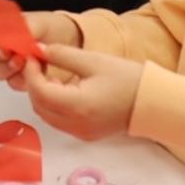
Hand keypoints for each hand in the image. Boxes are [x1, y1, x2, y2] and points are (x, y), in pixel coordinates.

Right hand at [0, 10, 81, 89]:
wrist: (72, 42)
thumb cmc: (51, 28)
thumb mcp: (36, 23)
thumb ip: (19, 30)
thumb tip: (5, 36)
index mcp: (1, 29)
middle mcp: (2, 47)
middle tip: (6, 50)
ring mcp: (11, 65)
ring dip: (8, 66)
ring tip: (22, 60)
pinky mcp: (22, 80)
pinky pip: (13, 83)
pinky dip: (20, 78)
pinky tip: (30, 72)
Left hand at [22, 43, 142, 139]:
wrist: (153, 102)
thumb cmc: (127, 79)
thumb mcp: (93, 61)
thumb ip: (62, 55)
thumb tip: (39, 50)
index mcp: (77, 106)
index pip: (39, 91)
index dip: (31, 72)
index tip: (33, 56)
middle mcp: (75, 125)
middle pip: (38, 105)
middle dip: (33, 83)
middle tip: (39, 62)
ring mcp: (80, 133)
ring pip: (46, 115)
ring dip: (42, 94)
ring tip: (51, 73)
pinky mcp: (85, 134)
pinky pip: (58, 120)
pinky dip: (53, 104)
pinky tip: (63, 88)